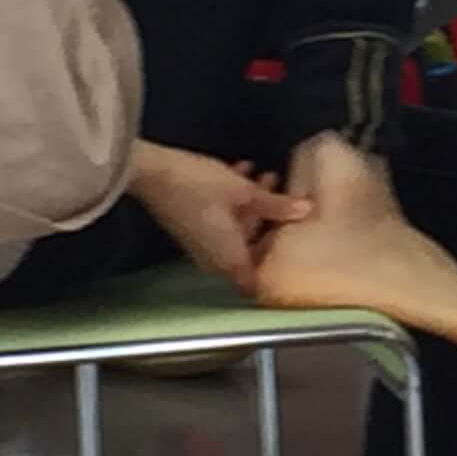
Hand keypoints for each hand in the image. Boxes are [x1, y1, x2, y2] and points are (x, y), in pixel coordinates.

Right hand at [129, 144, 308, 291]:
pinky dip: (234, 204)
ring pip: (237, 232)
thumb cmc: (199, 185)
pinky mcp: (191, 227)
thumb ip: (276, 204)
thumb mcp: (243, 192)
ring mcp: (201, 243)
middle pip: (251, 252)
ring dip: (253, 207)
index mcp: (228, 259)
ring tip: (266, 176)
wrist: (150, 171)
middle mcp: (214, 259)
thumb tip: (306, 211)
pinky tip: (243, 171)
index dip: (275, 271)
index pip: (255, 284)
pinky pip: (221, 223)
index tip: (294, 248)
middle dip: (270, 224)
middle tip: (285, 198)